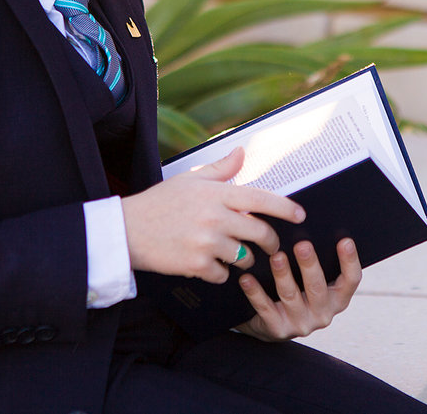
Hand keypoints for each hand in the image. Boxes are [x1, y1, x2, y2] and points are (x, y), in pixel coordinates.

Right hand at [121, 148, 305, 283]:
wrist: (127, 230)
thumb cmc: (160, 202)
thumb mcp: (190, 180)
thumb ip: (220, 169)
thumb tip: (242, 152)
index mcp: (216, 193)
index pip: (261, 199)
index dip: (285, 208)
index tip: (300, 215)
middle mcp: (215, 217)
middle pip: (260, 233)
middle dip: (270, 242)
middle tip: (272, 245)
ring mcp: (207, 242)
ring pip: (244, 257)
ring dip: (243, 258)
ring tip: (232, 253)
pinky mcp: (197, 265)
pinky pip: (224, 274)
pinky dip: (221, 273)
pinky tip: (209, 264)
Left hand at [236, 237, 360, 341]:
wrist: (272, 324)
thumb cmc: (297, 290)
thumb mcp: (311, 280)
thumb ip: (315, 261)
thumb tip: (308, 224)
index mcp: (337, 299)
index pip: (351, 281)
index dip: (350, 261)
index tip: (345, 240)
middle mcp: (323, 313)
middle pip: (318, 287)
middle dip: (310, 265)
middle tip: (302, 244)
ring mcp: (301, 324)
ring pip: (291, 296)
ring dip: (283, 274)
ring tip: (276, 256)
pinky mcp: (278, 329)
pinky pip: (265, 308)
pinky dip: (255, 292)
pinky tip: (247, 278)